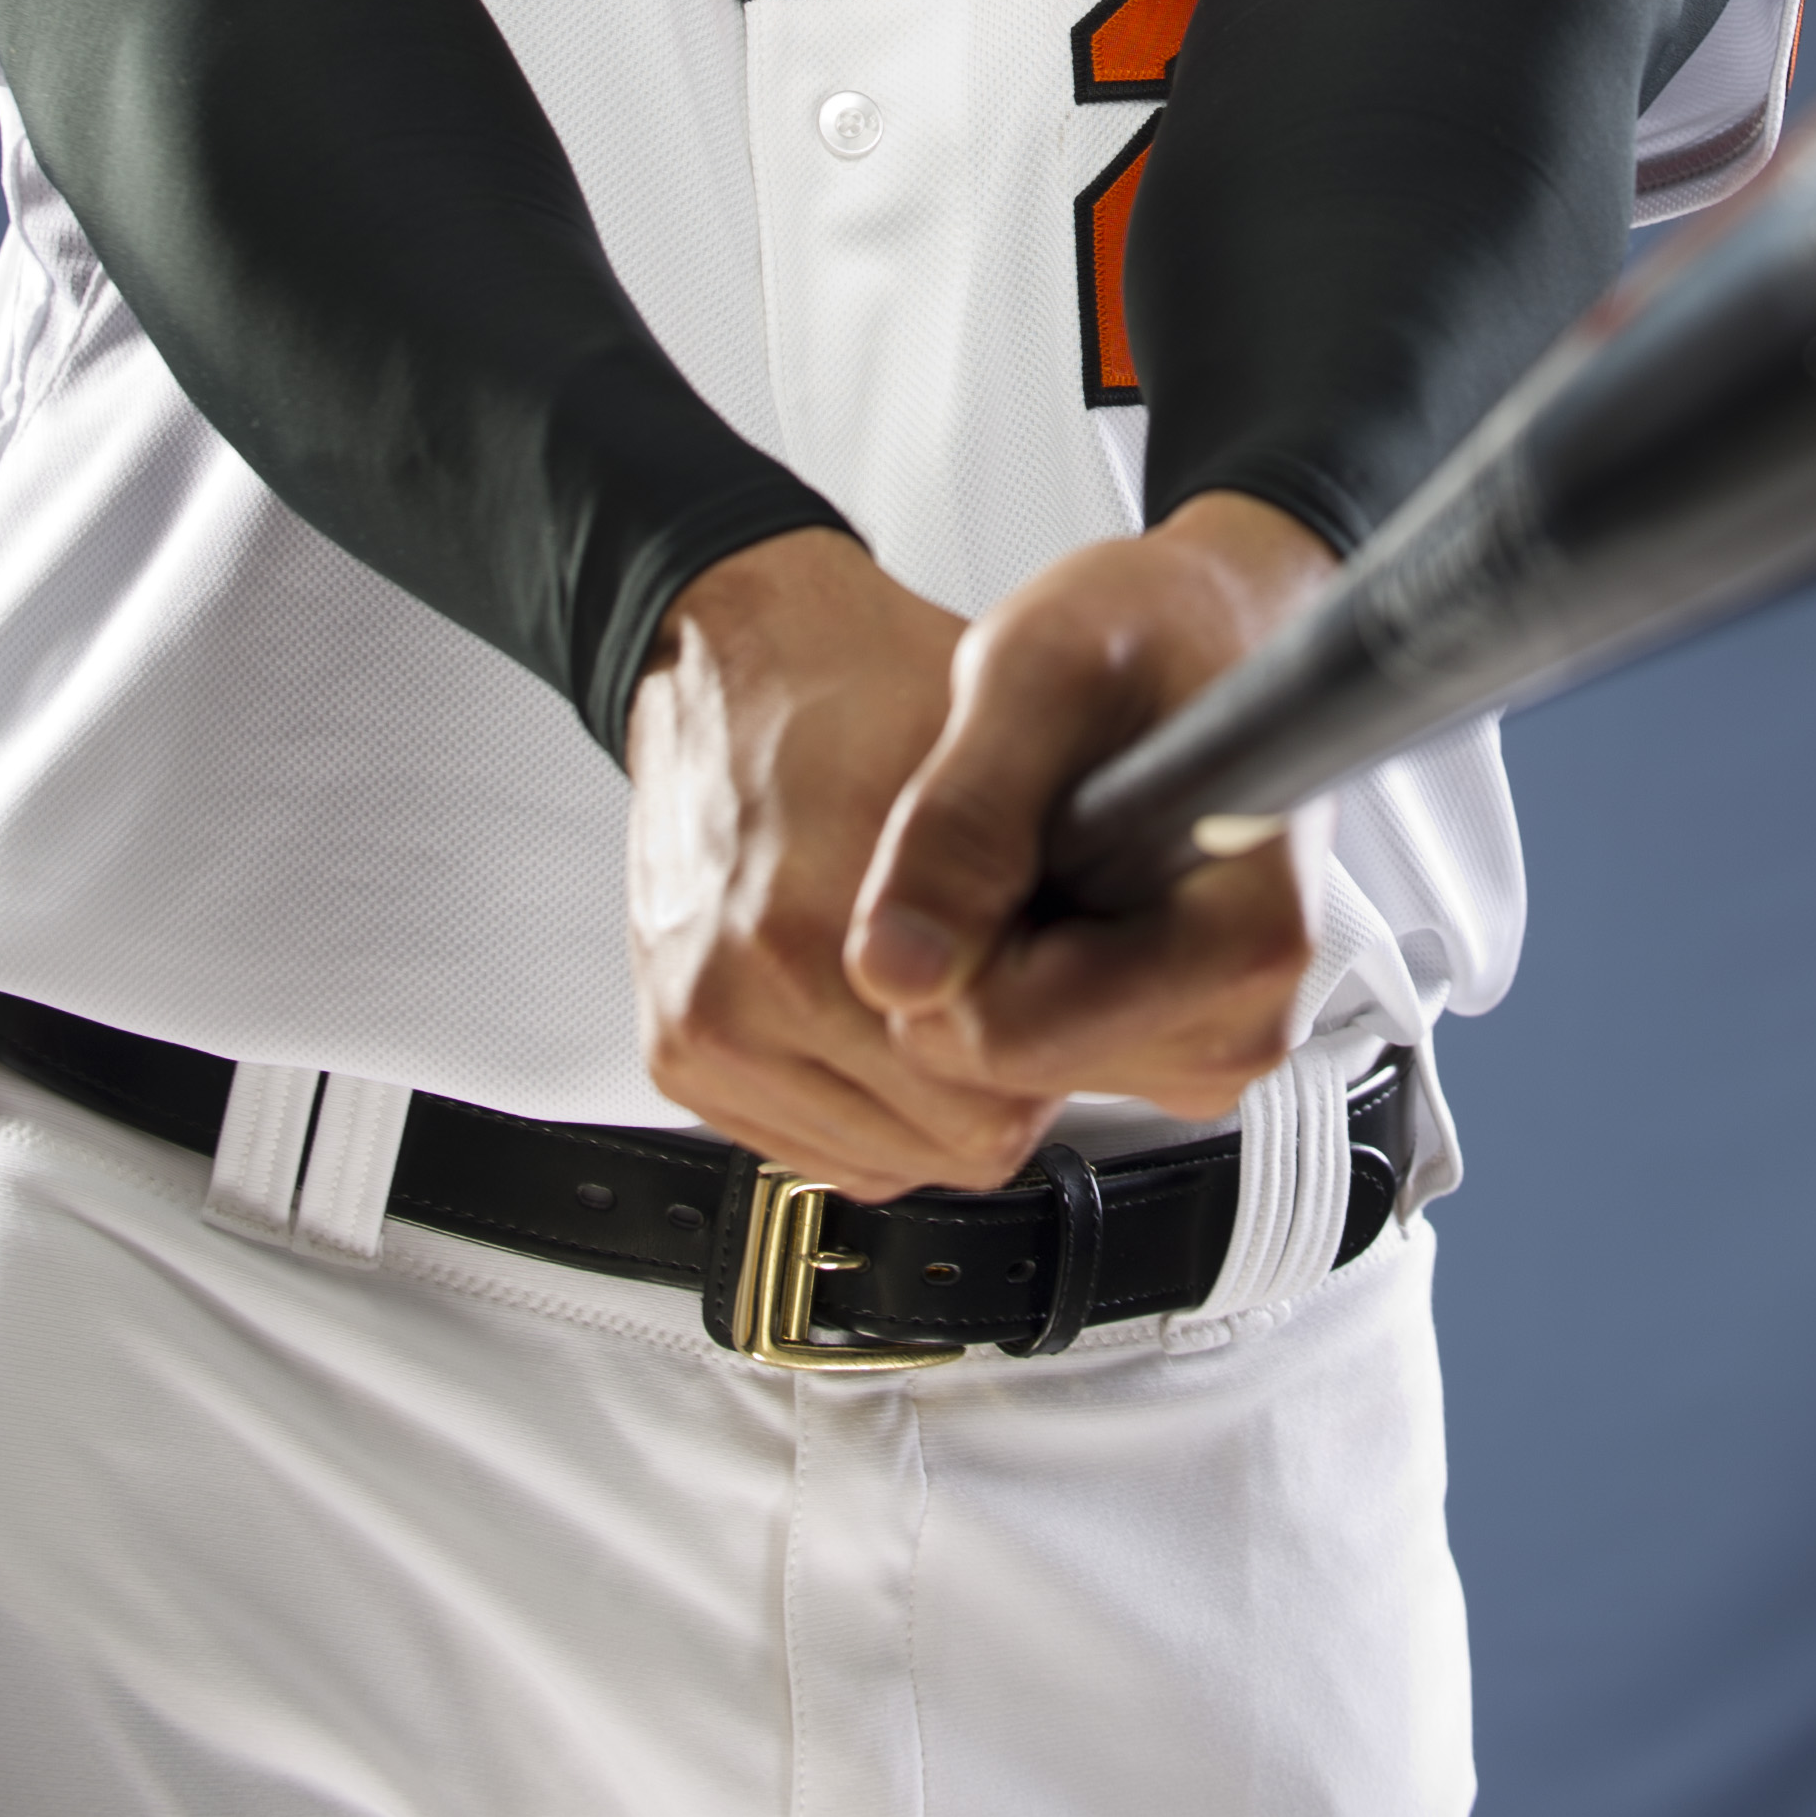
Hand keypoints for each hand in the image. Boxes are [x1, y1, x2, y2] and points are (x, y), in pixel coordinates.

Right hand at [627, 531, 1047, 1196]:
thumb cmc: (860, 685)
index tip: (1066, 988)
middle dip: (998, 1076)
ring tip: (951, 985)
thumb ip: (1048, 886)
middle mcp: (744, 995)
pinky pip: (814, 1149)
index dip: (1054, 1047)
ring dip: (928, 1099)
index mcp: (814, 929)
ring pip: (883, 1162)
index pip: (991, 1106)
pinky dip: (864, 1104)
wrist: (735, 654)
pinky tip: (886, 1017)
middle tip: (1015, 981)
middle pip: (944, 1145)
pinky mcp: (677, 1052)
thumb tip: (1138, 976)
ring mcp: (704, 1032)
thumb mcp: (998, 761)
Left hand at [845, 492, 1337, 1129]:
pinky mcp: (1175, 1043)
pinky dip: (1020, 955)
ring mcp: (1210, 1042)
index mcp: (1239, 940)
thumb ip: (960, 817)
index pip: (1007, 1031)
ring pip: (1008, 1059)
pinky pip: (1037, 1043)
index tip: (996, 815)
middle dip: (977, 935)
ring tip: (1058, 827)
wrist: (1212, 623)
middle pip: (1004, 1058)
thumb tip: (889, 970)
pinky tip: (1065, 869)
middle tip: (1032, 810)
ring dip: (998, 942)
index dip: (953, 924)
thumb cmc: (1154, 626)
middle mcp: (1242, 1018)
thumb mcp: (1032, 672)